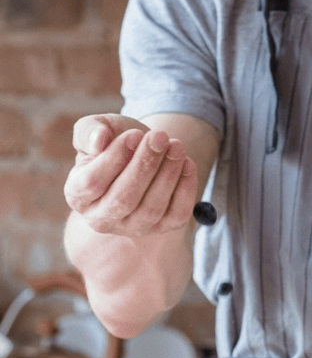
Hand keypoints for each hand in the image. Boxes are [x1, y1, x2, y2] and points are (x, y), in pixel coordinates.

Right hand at [63, 113, 197, 237]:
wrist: (142, 156)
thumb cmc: (115, 141)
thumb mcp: (97, 129)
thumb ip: (90, 131)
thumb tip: (99, 140)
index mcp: (77, 194)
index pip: (92, 182)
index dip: (114, 157)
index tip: (135, 133)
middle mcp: (101, 218)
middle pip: (124, 199)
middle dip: (145, 165)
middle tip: (160, 136)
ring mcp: (133, 227)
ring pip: (151, 208)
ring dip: (168, 174)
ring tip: (176, 145)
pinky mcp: (162, 228)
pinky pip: (177, 215)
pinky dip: (186, 189)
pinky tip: (187, 163)